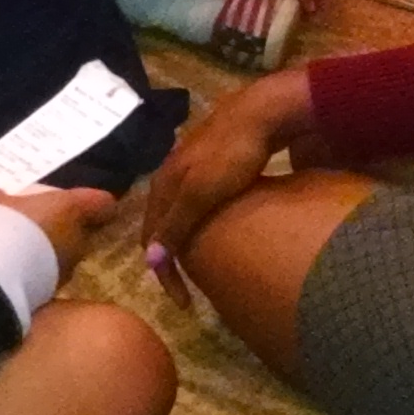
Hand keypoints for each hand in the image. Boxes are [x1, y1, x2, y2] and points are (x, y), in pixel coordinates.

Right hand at [0, 183, 120, 264]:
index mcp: (69, 209)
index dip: (94, 201)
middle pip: (80, 231)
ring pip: (64, 255)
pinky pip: (48, 275)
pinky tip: (12, 270)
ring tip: (19, 250)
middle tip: (35, 225)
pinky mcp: (53, 292)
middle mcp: (77, 239)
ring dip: (47, 253)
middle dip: (61, 229)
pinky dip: (35, 272)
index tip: (81, 202)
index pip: (101, 202)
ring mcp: (67, 268)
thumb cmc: (0, 225)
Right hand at [138, 70, 318, 285]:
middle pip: (160, 222)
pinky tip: (218, 225)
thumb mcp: (201, 192)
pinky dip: (199, 220)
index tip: (182, 301)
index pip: (150, 234)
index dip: (162, 270)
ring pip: (178, 209)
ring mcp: (193, 165)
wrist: (264, 112)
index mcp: (163, 181)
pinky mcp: (215, 161)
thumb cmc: (233, 155)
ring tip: (201, 261)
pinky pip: (197, 199)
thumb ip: (176, 224)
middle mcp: (172, 173)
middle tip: (188, 287)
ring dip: (183, 237)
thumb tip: (150, 262)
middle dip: (168, 255)